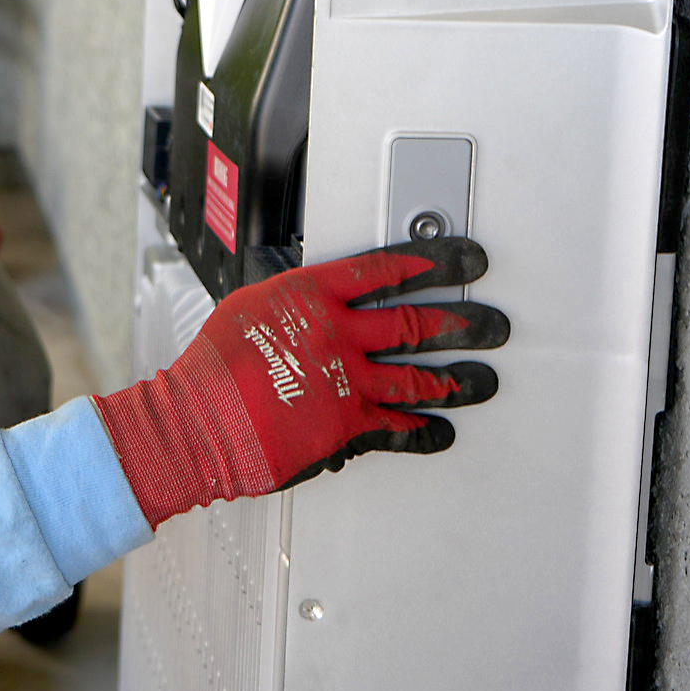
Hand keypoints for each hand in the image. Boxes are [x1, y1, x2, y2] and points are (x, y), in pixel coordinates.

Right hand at [92, 238, 507, 526]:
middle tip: (491, 323)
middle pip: (416, 322)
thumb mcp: (249, 309)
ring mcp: (347, 382)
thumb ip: (292, 305)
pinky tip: (441, 429)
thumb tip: (314, 304)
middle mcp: (336, 335)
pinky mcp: (347, 426)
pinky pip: (399, 427)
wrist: (198, 421)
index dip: (432, 262)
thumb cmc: (214, 367)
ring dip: (457, 379)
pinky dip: (424, 430)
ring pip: (419, 377)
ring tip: (482, 378)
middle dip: (462, 322)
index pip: (384, 269)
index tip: (462, 261)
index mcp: (310, 296)